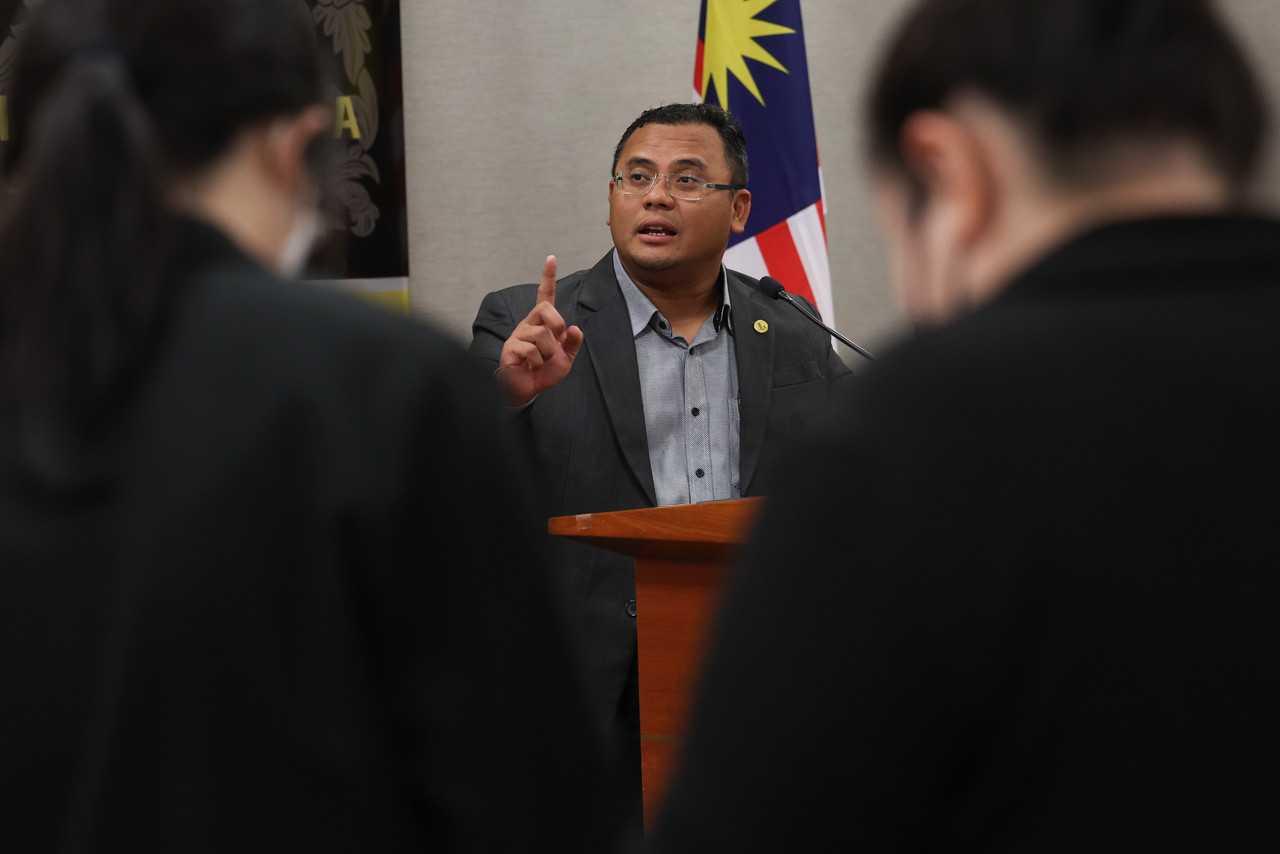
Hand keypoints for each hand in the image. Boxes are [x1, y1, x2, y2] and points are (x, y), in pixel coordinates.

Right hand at [497, 255, 583, 405]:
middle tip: (556, 343)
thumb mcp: (566, 358)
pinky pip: (532, 350)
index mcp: (543, 323)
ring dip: (549, 353)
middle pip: (546, 309)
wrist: (528, 390)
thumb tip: (574, 328)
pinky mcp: (510, 348)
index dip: (548, 277)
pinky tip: (532, 366)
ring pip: (542, 335)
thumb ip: (573, 343)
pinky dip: (538, 362)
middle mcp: (529, 324)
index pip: (545, 296)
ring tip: (542, 362)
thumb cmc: (544, 371)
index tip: (551, 258)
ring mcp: (518, 335)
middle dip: (557, 325)